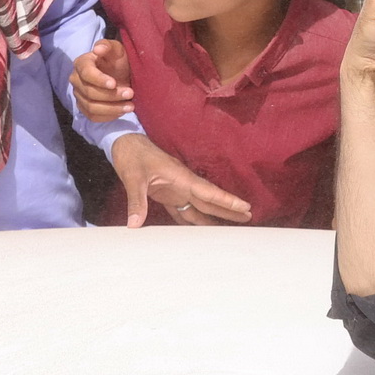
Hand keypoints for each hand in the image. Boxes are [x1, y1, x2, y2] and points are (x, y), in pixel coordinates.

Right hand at [72, 38, 134, 122]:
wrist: (120, 74)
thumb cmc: (117, 60)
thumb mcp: (117, 50)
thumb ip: (108, 46)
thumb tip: (98, 49)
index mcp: (81, 63)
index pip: (86, 73)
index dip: (99, 80)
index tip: (114, 83)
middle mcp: (76, 80)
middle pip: (89, 93)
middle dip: (111, 95)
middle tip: (130, 93)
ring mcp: (79, 95)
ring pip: (91, 107)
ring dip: (112, 108)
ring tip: (130, 106)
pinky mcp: (84, 108)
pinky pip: (93, 117)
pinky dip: (109, 116)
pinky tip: (122, 111)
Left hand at [110, 131, 251, 226]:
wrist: (125, 144)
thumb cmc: (132, 156)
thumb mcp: (133, 177)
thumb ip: (136, 201)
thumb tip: (135, 225)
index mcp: (181, 178)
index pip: (209, 192)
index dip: (227, 201)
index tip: (245, 207)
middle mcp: (183, 184)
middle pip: (210, 200)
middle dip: (228, 209)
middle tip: (248, 218)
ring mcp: (176, 189)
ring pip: (199, 206)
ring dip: (213, 216)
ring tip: (228, 229)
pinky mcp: (166, 194)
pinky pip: (183, 210)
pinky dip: (191, 220)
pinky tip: (197, 230)